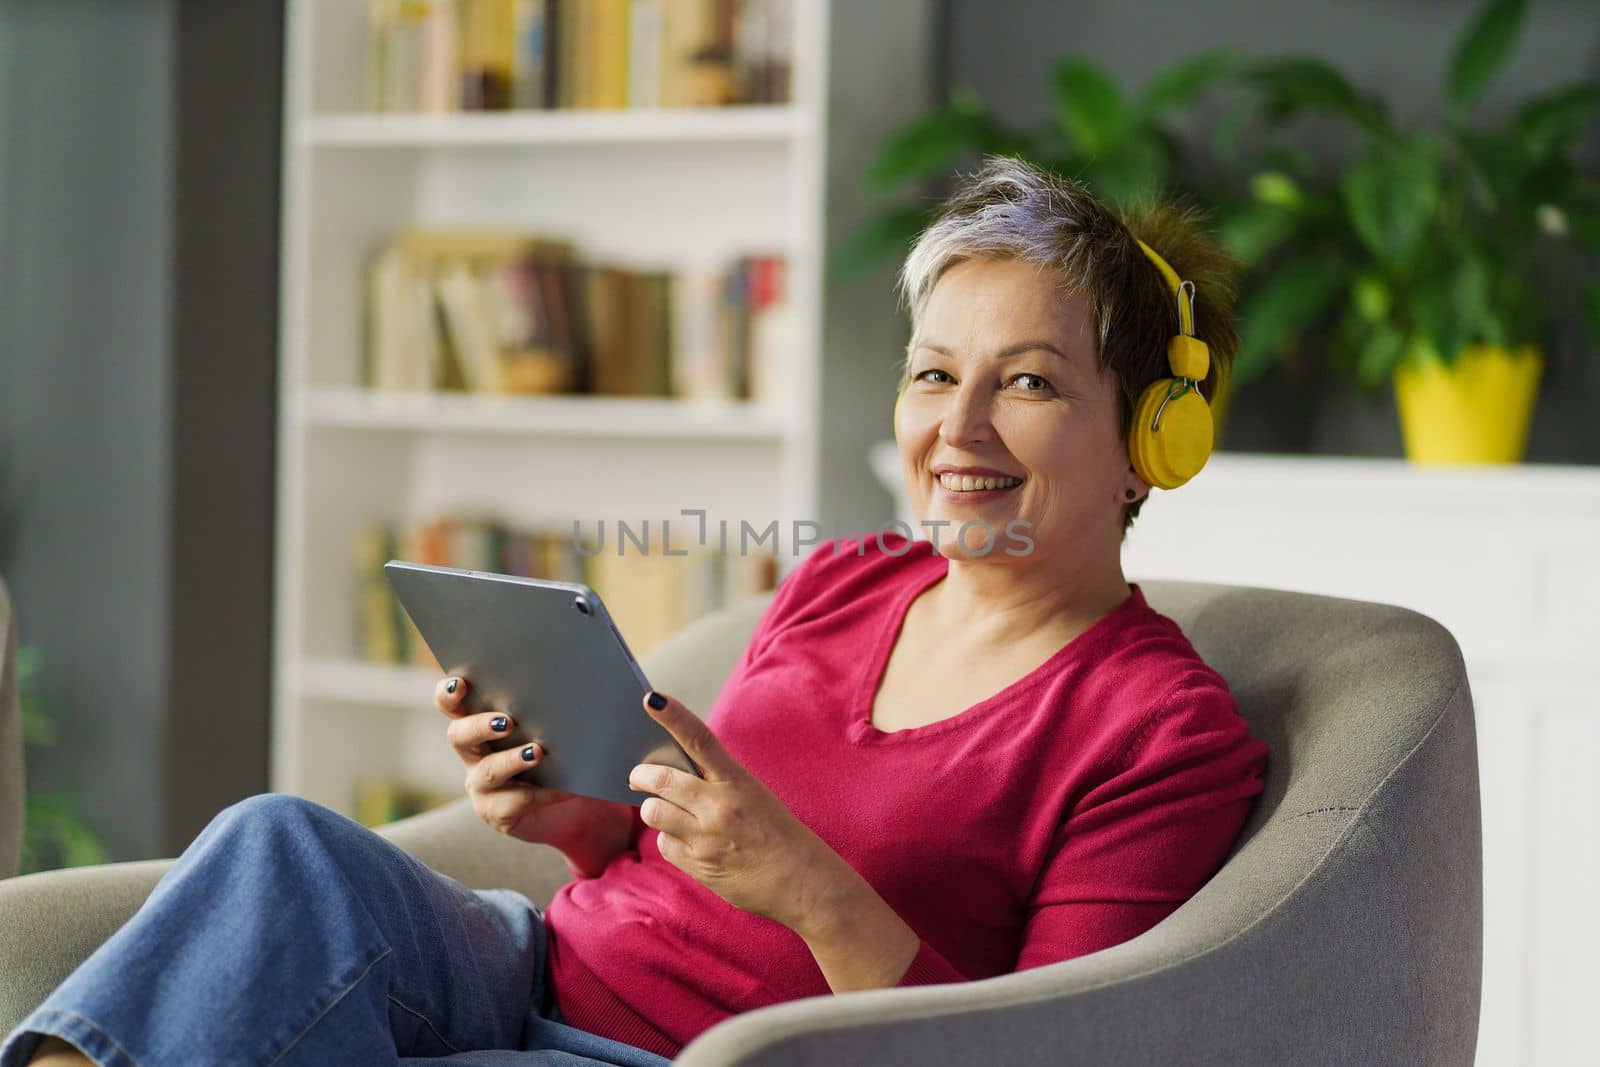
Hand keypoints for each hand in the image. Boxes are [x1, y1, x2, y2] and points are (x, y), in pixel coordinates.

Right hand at [435, 675, 629, 856]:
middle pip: (459, 735)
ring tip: (538, 752)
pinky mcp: (498, 812)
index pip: (452, 704)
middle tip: (506, 722)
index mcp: (480, 723)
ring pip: (487, 771)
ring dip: (512, 760)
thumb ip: (551, 709)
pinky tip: (562, 787)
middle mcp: (473, 753)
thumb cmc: (561, 754)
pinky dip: (541, 792)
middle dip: (479, 725)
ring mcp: (482, 785)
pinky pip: (514, 802)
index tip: (460, 683)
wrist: (574, 805)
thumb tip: (572, 687)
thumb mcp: (555, 727)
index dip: (449, 694)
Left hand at [628, 691, 847, 931]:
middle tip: (636, 776)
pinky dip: (671, 841)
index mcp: (737, 781)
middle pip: (661, 780)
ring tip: (667, 813)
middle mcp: (719, 807)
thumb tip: (671, 775)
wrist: (804, 882)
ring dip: (654, 811)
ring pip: (654, 813)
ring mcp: (707, 838)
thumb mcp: (754, 796)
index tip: (652, 698)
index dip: (673, 716)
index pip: (699, 740)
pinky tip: (690, 843)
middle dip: (641, 776)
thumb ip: (717, 783)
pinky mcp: (699, 866)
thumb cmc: (778, 834)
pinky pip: (665, 845)